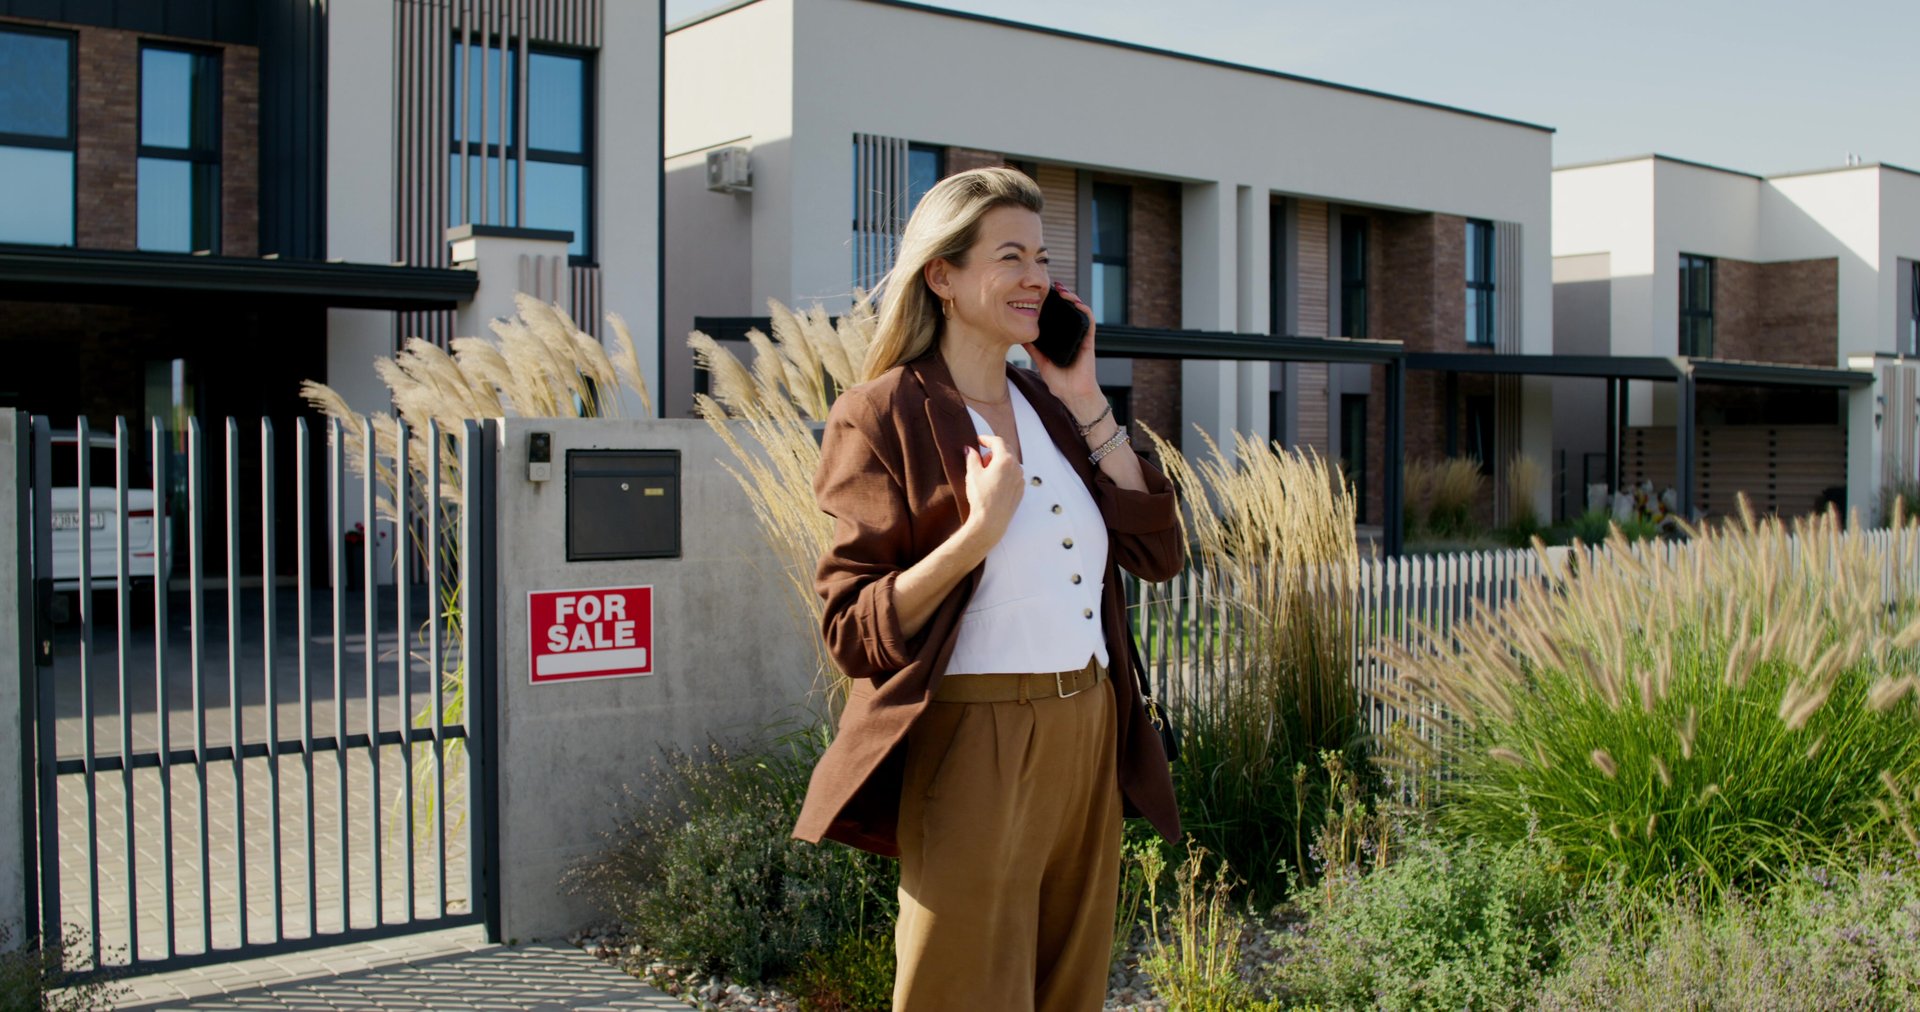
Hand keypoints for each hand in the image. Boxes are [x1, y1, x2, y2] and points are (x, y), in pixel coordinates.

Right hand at [962, 434, 1022, 543]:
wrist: (990, 521)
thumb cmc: (981, 498)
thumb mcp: (972, 474)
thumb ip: (972, 458)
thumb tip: (970, 450)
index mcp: (1005, 460)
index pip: (997, 442)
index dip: (987, 439)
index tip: (979, 440)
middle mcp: (1016, 467)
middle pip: (1006, 451)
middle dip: (993, 451)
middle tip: (981, 460)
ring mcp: (1020, 479)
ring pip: (1010, 463)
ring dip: (999, 463)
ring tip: (986, 474)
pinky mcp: (1020, 490)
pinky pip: (1014, 475)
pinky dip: (1005, 473)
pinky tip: (994, 483)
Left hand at [1024, 283, 1105, 419]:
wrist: (1074, 395)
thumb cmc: (1061, 382)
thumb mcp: (1042, 363)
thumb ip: (1034, 350)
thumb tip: (1020, 338)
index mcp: (1062, 339)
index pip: (1058, 317)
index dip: (1053, 304)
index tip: (1042, 295)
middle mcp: (1072, 336)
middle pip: (1069, 311)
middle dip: (1062, 296)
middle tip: (1052, 287)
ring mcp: (1081, 337)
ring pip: (1079, 312)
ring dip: (1073, 299)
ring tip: (1063, 291)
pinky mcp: (1088, 341)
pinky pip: (1089, 322)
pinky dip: (1084, 310)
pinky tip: (1076, 303)